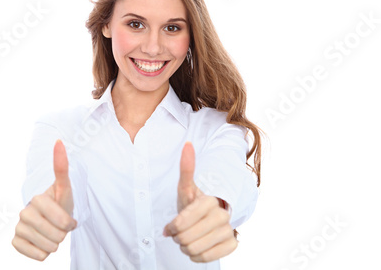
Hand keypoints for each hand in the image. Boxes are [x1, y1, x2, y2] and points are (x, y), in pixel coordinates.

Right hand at [12, 139, 76, 260]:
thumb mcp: (65, 187)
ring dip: (55, 244)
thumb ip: (61, 166)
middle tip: (60, 226)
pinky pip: (37, 256)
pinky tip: (42, 242)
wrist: (51, 218)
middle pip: (56, 237)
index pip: (62, 222)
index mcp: (37, 199)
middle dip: (63, 234)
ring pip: (48, 248)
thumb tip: (59, 141)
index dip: (69, 223)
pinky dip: (43, 253)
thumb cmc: (60, 202)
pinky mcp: (15, 242)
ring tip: (52, 233)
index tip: (68, 219)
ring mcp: (18, 227)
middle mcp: (24, 212)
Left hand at [163, 142, 236, 262]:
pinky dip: (197, 256)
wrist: (210, 216)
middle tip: (180, 233)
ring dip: (186, 247)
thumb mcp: (186, 187)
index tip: (170, 227)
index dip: (172, 227)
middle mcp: (223, 215)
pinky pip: (206, 258)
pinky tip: (198, 246)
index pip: (181, 223)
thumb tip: (187, 144)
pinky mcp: (232, 244)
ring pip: (194, 250)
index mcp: (210, 201)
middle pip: (186, 238)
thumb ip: (186, 168)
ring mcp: (229, 230)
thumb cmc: (194, 202)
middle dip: (178, 238)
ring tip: (188, 238)